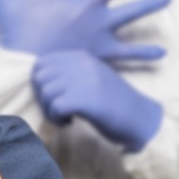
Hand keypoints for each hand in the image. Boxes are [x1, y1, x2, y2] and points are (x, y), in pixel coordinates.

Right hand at [0, 0, 170, 59]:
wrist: (27, 69)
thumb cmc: (17, 36)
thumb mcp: (7, 4)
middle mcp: (89, 5)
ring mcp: (100, 28)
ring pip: (132, 13)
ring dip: (151, 4)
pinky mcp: (103, 52)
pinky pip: (129, 53)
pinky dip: (145, 54)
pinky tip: (161, 53)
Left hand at [32, 50, 164, 151]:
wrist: (141, 118)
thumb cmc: (113, 102)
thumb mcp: (90, 79)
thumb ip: (68, 74)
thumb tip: (37, 80)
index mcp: (81, 56)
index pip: (41, 63)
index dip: (40, 83)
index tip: (53, 96)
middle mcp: (81, 64)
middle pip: (40, 78)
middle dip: (43, 97)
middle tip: (57, 109)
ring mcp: (83, 80)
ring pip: (45, 93)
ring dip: (50, 111)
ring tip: (65, 117)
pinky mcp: (85, 99)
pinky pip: (55, 107)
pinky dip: (57, 119)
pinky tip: (70, 122)